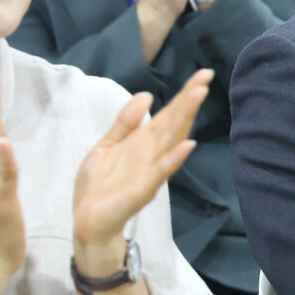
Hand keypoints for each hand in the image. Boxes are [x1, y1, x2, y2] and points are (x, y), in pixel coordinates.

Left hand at [72, 70, 212, 274]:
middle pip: (175, 121)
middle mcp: (152, 152)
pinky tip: (188, 145)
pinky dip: (175, 158)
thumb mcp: (107, 145)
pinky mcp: (144, 188)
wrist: (88, 220)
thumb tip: (147, 95)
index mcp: (143, 141)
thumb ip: (125, 122)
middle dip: (189, 99)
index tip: (202, 74)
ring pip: (172, 139)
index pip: (168, 113)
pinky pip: (162, 171)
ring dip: (186, 118)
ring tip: (199, 96)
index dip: (184, 94)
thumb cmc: (99, 185)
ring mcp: (151, 169)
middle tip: (206, 77)